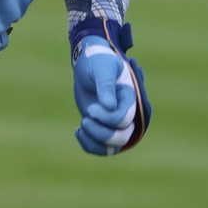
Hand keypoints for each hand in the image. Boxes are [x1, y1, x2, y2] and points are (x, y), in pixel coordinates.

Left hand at [72, 32, 149, 155]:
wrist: (89, 62)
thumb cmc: (98, 61)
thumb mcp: (103, 68)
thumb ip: (106, 85)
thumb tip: (109, 106)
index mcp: (129, 97)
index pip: (124, 119)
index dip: (107, 118)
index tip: (91, 108)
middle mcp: (125, 112)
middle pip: (122, 136)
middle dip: (102, 133)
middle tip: (84, 120)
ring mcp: (113, 121)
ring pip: (113, 146)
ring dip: (95, 142)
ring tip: (80, 128)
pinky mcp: (102, 125)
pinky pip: (101, 146)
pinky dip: (89, 145)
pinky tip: (78, 132)